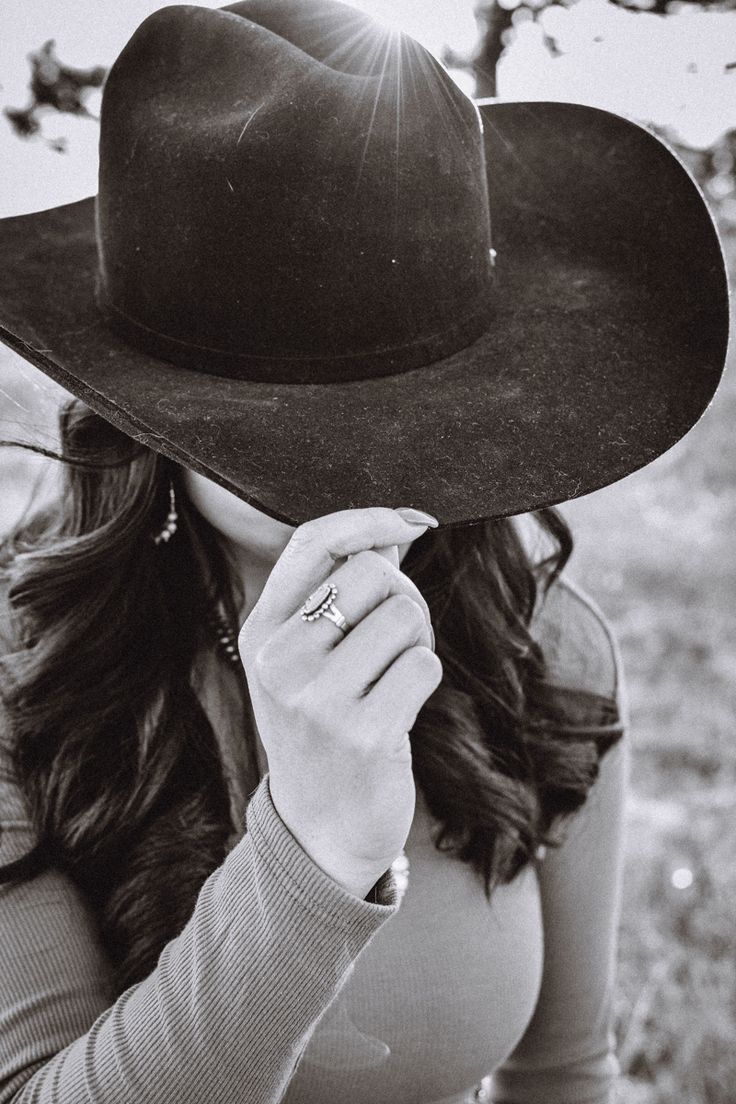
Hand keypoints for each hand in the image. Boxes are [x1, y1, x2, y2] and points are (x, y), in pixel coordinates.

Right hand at [238, 508, 441, 898]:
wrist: (321, 827)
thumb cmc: (325, 726)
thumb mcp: (312, 658)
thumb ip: (344, 592)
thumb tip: (395, 529)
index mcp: (261, 631)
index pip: (314, 542)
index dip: (371, 519)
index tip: (415, 523)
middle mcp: (279, 660)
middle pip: (373, 571)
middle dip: (404, 596)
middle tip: (396, 640)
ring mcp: (316, 698)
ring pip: (404, 614)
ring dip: (417, 641)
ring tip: (393, 679)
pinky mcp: (361, 733)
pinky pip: (424, 663)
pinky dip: (424, 680)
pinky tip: (398, 710)